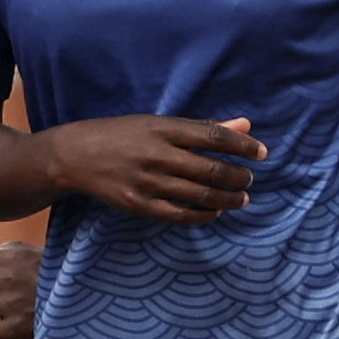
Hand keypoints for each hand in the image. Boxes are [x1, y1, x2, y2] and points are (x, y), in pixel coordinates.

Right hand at [42, 115, 255, 222]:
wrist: (76, 155)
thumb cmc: (124, 134)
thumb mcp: (160, 123)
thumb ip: (204, 127)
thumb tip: (245, 126)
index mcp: (163, 128)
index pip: (214, 137)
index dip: (243, 146)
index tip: (262, 153)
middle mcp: (157, 154)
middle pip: (211, 170)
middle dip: (238, 177)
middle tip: (249, 179)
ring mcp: (147, 182)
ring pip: (200, 196)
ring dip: (228, 199)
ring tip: (241, 198)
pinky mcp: (139, 204)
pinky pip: (180, 215)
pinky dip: (203, 215)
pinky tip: (215, 212)